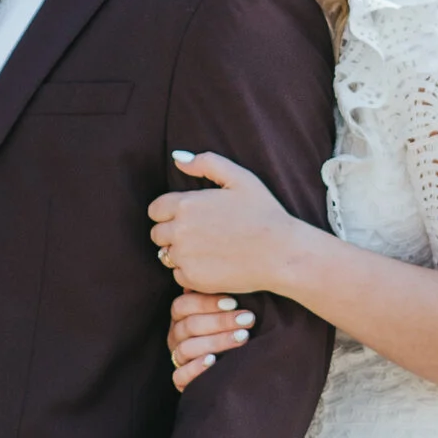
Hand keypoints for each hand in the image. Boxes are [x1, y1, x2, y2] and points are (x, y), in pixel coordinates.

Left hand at [148, 151, 307, 297]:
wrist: (281, 253)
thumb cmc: (264, 213)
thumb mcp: (240, 178)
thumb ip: (205, 163)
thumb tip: (177, 157)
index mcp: (186, 204)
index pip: (155, 210)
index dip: (170, 212)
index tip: (190, 216)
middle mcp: (179, 231)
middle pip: (157, 234)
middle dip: (173, 233)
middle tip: (201, 234)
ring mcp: (185, 257)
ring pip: (167, 255)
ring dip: (181, 253)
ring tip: (209, 249)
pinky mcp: (193, 279)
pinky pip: (178, 275)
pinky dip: (191, 272)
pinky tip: (213, 264)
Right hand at [170, 285, 253, 390]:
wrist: (238, 365)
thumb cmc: (235, 327)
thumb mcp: (230, 310)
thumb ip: (224, 294)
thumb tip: (231, 274)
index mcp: (181, 315)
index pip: (184, 305)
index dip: (207, 302)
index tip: (235, 302)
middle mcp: (176, 335)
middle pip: (189, 325)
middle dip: (221, 321)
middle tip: (248, 319)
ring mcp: (177, 357)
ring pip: (187, 348)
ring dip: (216, 342)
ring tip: (242, 337)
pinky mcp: (181, 380)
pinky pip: (179, 376)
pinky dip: (195, 368)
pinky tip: (213, 361)